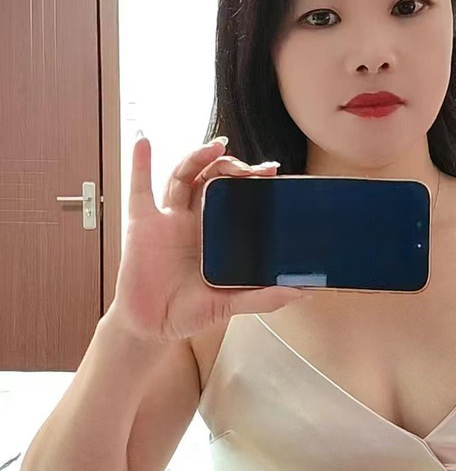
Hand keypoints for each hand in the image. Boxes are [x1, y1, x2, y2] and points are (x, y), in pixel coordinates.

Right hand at [107, 135, 307, 342]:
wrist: (152, 327)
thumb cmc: (189, 313)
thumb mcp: (229, 305)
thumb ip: (262, 298)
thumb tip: (301, 293)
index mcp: (217, 235)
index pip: (237, 196)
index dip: (251, 180)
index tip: (271, 171)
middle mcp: (194, 221)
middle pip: (212, 179)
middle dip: (230, 167)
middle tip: (248, 168)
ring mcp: (168, 220)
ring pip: (183, 177)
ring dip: (197, 157)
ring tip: (214, 147)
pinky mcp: (142, 225)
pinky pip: (139, 189)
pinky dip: (140, 164)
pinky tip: (143, 142)